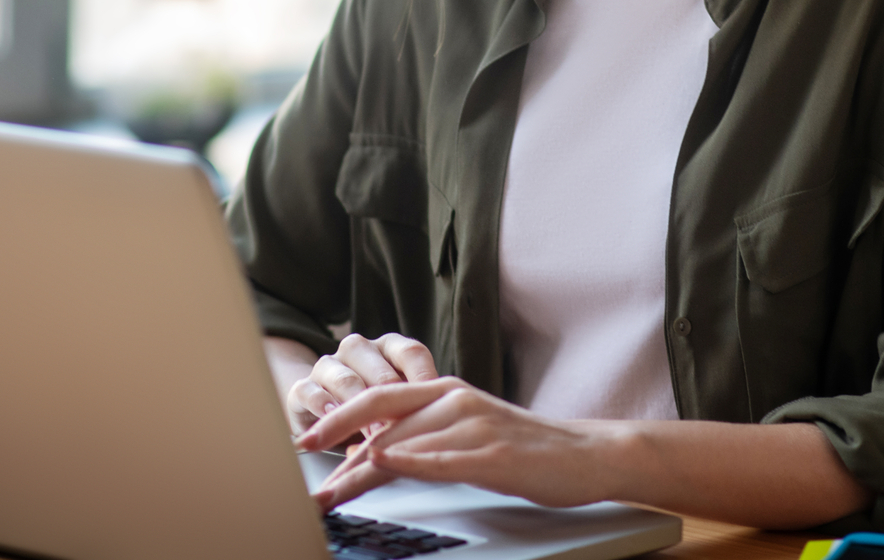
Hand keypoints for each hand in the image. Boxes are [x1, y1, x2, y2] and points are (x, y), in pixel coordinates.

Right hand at [284, 332, 438, 433]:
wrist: (326, 416)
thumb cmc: (376, 413)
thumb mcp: (402, 408)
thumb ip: (419, 407)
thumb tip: (448, 420)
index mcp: (389, 348)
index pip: (411, 353)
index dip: (424, 379)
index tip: (436, 405)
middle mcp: (359, 350)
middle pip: (378, 367)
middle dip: (392, 400)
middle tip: (404, 425)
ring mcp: (329, 366)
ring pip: (345, 378)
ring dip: (359, 407)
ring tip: (374, 432)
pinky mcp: (302, 388)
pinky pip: (311, 393)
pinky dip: (324, 408)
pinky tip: (335, 421)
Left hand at [297, 377, 621, 511]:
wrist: (585, 454)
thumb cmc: (525, 448)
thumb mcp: (468, 432)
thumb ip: (425, 435)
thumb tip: (374, 454)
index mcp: (445, 392)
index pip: (379, 399)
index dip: (338, 416)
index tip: (304, 438)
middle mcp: (454, 400)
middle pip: (381, 419)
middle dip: (334, 439)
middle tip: (298, 456)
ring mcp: (475, 425)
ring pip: (404, 442)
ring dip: (359, 469)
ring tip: (330, 491)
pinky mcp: (494, 454)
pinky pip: (443, 456)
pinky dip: (409, 459)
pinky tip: (382, 463)